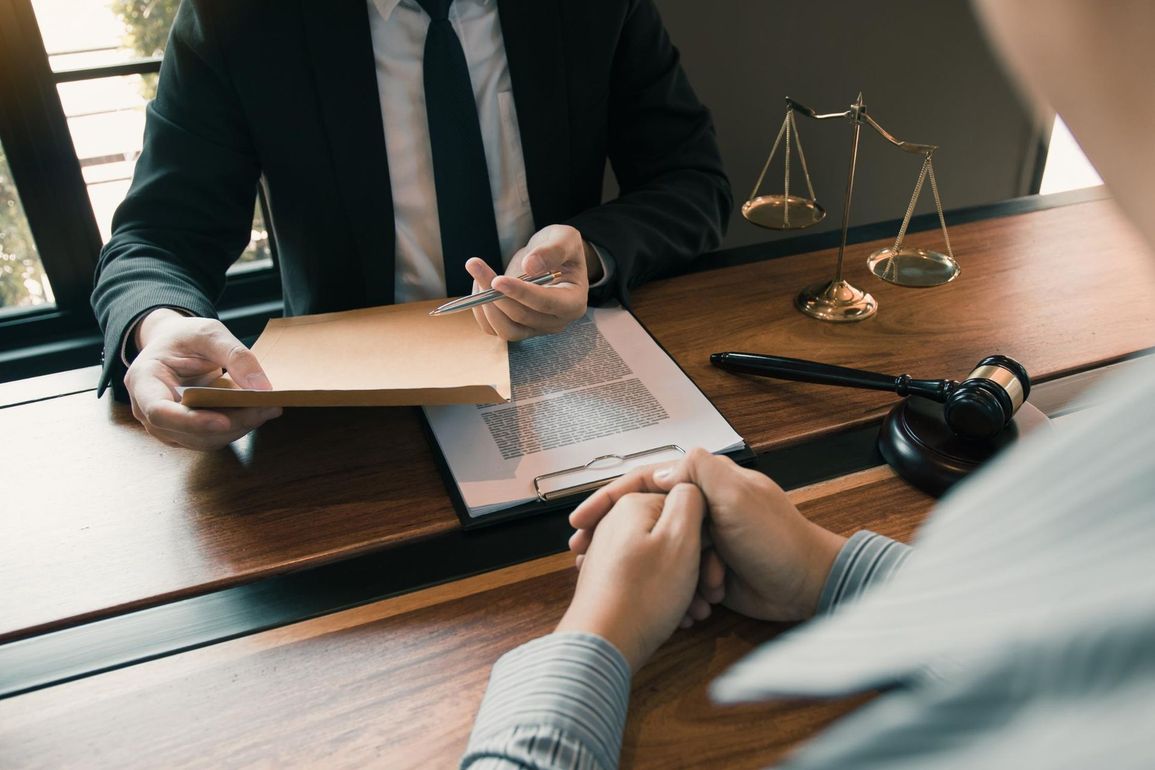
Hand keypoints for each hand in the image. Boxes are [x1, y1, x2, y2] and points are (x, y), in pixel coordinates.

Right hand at [124, 308, 282, 450]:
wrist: (174, 344)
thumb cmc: (185, 337)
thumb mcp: (209, 332)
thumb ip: (235, 356)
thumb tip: (262, 388)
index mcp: (143, 381)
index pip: (159, 411)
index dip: (191, 421)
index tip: (224, 421)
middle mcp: (147, 410)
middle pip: (188, 431)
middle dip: (231, 423)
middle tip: (266, 408)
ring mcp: (165, 425)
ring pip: (203, 440)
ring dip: (238, 428)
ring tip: (268, 409)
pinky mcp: (184, 432)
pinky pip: (211, 438)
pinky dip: (236, 428)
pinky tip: (257, 413)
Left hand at [466, 224, 598, 340]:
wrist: (553, 260)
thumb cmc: (562, 249)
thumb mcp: (565, 238)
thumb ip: (552, 250)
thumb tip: (529, 267)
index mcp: (573, 302)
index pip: (546, 303)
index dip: (521, 293)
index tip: (497, 280)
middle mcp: (556, 322)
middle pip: (522, 317)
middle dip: (495, 293)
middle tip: (475, 264)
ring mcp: (536, 328)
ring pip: (506, 330)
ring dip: (485, 304)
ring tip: (477, 273)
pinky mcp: (517, 328)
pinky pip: (494, 328)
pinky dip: (481, 310)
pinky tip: (479, 284)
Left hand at [556, 485, 704, 671]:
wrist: (603, 643)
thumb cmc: (642, 596)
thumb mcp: (681, 539)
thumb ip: (690, 500)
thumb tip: (691, 484)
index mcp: (633, 504)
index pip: (686, 504)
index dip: (706, 534)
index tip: (713, 561)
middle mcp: (618, 521)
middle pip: (674, 533)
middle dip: (697, 563)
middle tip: (709, 590)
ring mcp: (613, 549)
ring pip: (664, 558)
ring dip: (686, 582)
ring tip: (695, 609)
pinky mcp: (612, 574)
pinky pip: (649, 575)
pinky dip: (667, 592)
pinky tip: (679, 614)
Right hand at [570, 449, 846, 623]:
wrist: (808, 586)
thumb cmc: (779, 539)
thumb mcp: (738, 497)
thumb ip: (700, 473)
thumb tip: (661, 469)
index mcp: (706, 483)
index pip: (646, 480)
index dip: (610, 498)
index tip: (582, 519)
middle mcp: (702, 508)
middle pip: (645, 515)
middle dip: (612, 535)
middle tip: (582, 554)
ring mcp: (704, 540)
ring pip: (657, 548)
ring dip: (639, 565)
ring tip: (607, 579)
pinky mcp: (708, 571)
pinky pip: (675, 576)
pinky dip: (665, 587)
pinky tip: (652, 599)